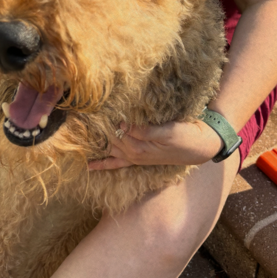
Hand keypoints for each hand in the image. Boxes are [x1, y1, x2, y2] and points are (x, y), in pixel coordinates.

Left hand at [87, 119, 223, 170]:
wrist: (200, 146)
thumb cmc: (186, 136)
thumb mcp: (166, 132)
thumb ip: (144, 131)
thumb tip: (122, 126)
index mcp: (139, 148)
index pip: (114, 133)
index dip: (102, 122)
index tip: (87, 111)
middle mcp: (134, 154)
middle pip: (109, 141)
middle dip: (94, 132)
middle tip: (76, 121)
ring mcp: (136, 157)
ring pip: (110, 150)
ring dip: (95, 144)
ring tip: (77, 136)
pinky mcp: (139, 157)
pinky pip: (117, 163)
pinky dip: (104, 164)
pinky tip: (90, 166)